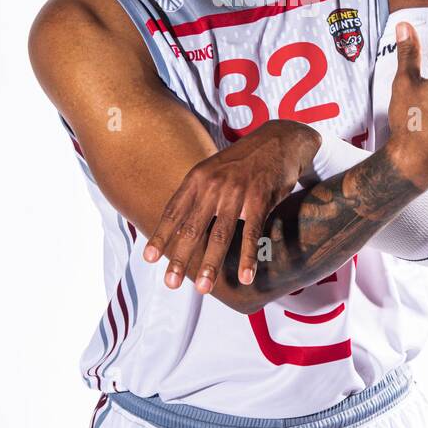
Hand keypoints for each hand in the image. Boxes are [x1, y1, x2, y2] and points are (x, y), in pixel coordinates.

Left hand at [142, 120, 322, 293]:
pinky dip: (248, 257)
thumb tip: (178, 225)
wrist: (278, 140)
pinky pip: (252, 233)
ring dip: (210, 264)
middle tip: (171, 283)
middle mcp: (213, 185)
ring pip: (220, 234)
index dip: (162, 235)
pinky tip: (245, 277)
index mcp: (197, 178)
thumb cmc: (242, 160)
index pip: (174, 211)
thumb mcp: (213, 170)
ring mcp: (237, 192)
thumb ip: (197, 194)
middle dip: (180, 257)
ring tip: (202, 288)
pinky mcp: (261, 199)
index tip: (149, 258)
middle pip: (193, 228)